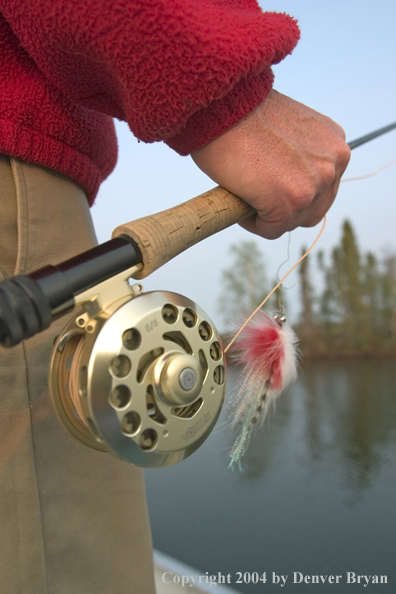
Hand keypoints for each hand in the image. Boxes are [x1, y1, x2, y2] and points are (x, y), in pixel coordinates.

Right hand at [191, 90, 350, 238]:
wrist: (223, 105)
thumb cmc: (244, 114)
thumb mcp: (289, 131)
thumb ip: (300, 155)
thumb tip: (287, 181)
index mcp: (335, 147)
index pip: (322, 188)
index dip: (293, 192)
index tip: (270, 185)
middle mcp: (332, 166)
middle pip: (312, 210)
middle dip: (285, 209)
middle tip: (257, 195)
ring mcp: (313, 186)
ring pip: (292, 222)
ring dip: (268, 215)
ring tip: (246, 194)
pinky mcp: (290, 203)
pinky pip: (271, 230)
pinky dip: (252, 222)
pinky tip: (239, 197)